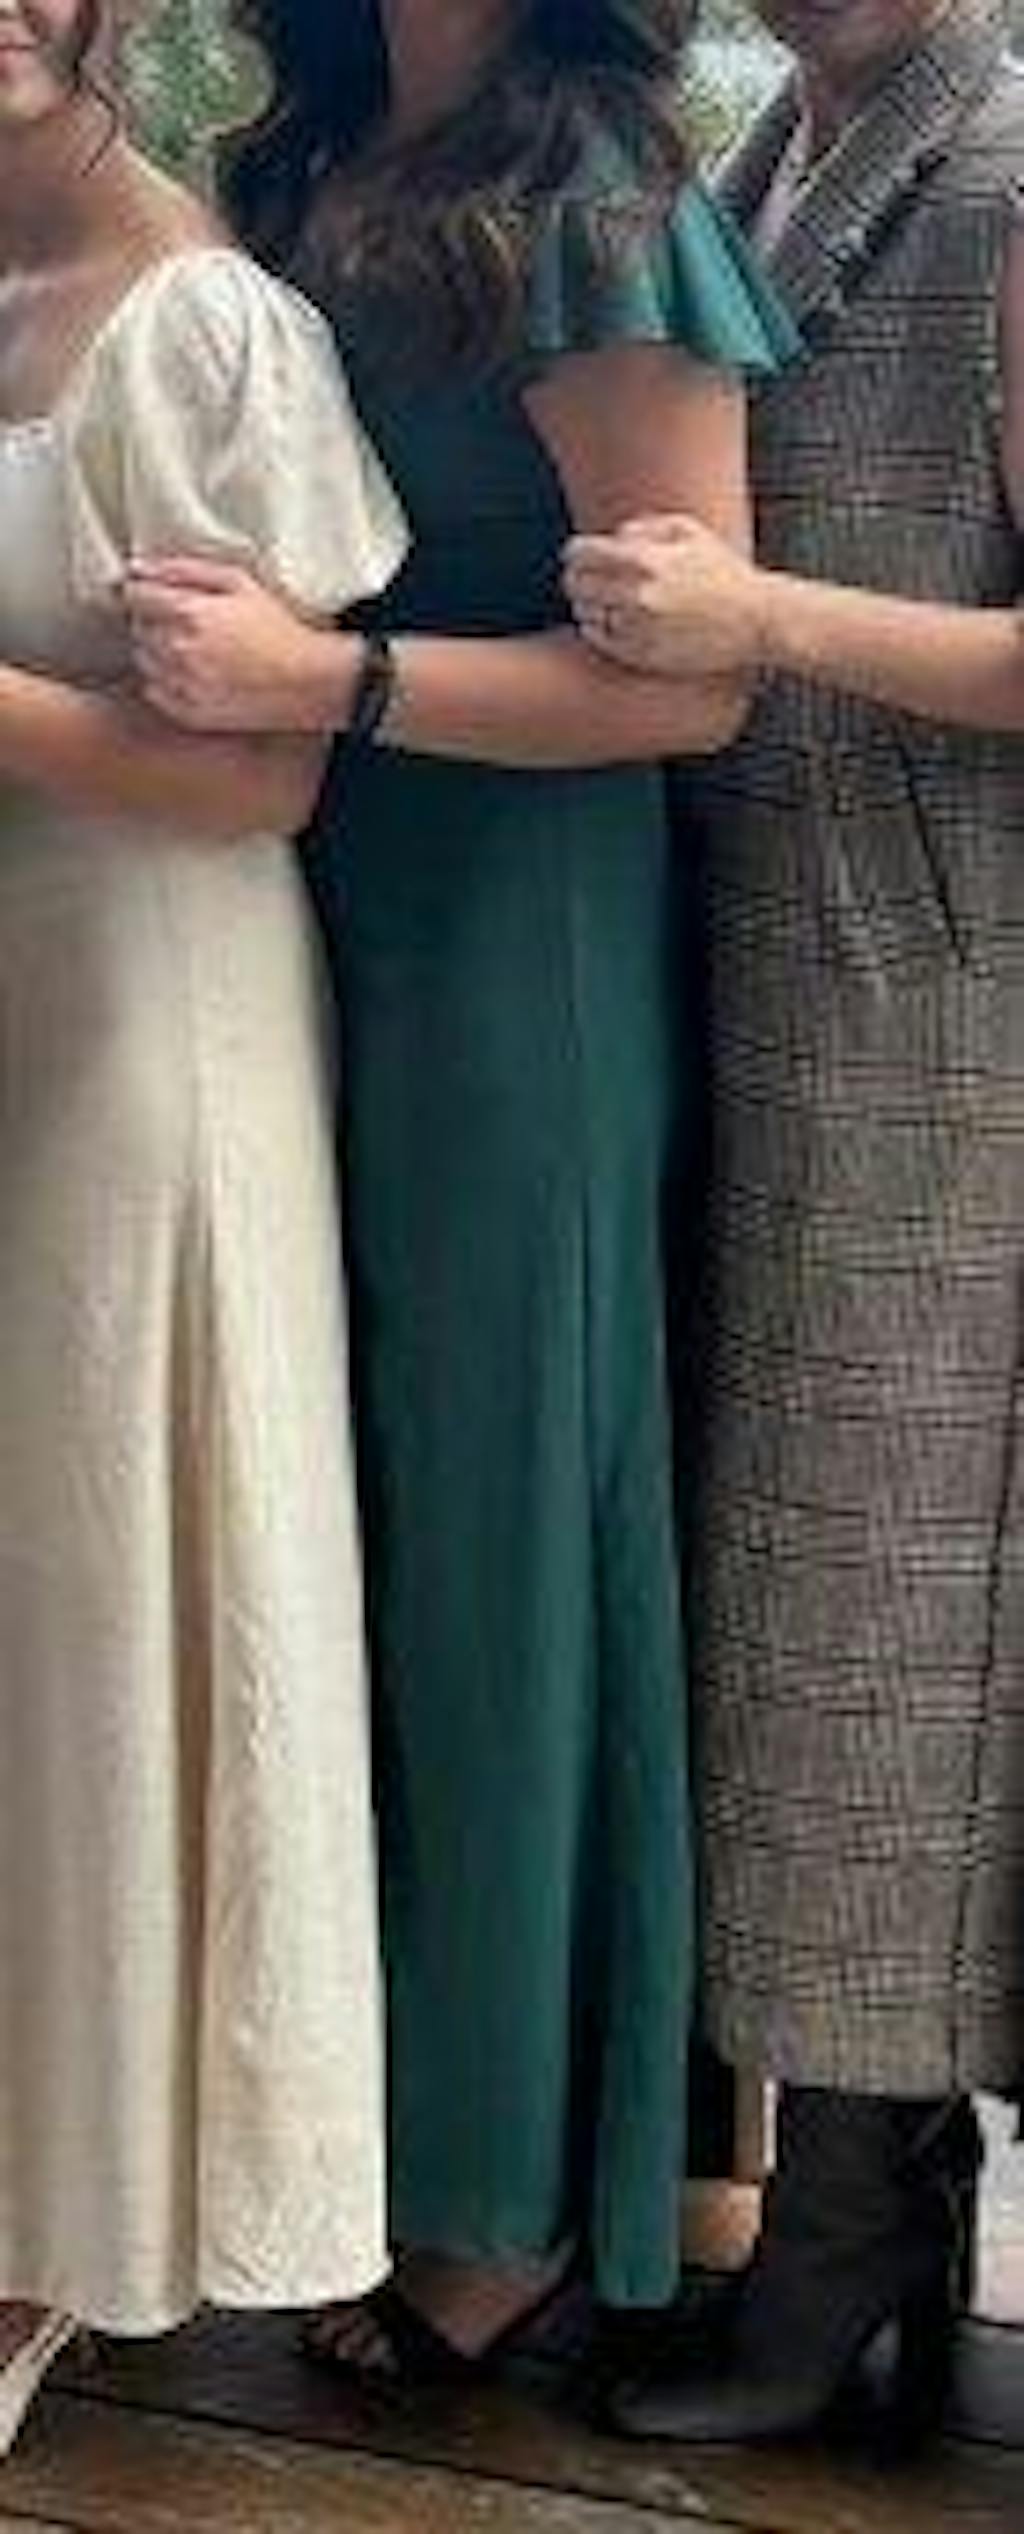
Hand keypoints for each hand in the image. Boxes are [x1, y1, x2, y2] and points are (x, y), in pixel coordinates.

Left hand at [124, 558, 358, 732]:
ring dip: (157, 651)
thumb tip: (137, 567)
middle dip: (153, 621)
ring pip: (142, 660)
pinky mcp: (187, 713)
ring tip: (191, 649)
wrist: (305, 681)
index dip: (142, 591)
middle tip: (185, 623)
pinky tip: (193, 674)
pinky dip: (164, 681)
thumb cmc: (275, 626)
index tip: (154, 594)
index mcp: (189, 613)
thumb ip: (183, 569)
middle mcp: (178, 651)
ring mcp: (181, 685)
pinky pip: (152, 691)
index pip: (136, 596)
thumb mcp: (237, 582)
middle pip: (137, 628)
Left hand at [564, 515, 772, 679]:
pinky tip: (616, 622)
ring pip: (585, 614)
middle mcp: (636, 595)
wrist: (756, 620)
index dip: (576, 553)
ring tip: (607, 602)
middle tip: (589, 580)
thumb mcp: (690, 531)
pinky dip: (599, 630)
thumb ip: (644, 525)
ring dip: (589, 606)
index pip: (581, 553)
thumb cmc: (724, 572)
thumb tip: (612, 537)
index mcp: (644, 559)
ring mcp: (637, 629)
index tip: (580, 556)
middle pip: (576, 584)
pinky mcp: (643, 656)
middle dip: (578, 579)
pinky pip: (600, 641)